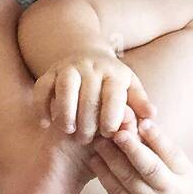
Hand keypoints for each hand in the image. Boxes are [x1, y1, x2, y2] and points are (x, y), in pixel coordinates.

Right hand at [32, 46, 154, 141]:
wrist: (87, 54)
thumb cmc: (112, 80)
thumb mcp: (129, 88)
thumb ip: (139, 104)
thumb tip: (151, 116)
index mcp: (114, 73)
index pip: (113, 94)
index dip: (111, 115)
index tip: (109, 133)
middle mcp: (91, 67)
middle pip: (88, 94)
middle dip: (87, 120)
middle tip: (86, 139)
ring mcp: (69, 67)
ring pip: (65, 87)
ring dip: (65, 111)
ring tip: (68, 131)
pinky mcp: (50, 71)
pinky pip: (42, 87)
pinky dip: (41, 106)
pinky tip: (46, 124)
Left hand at [88, 121, 192, 193]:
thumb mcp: (182, 174)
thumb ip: (165, 152)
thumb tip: (141, 121)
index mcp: (186, 176)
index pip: (172, 154)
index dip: (158, 138)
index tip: (144, 122)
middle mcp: (170, 191)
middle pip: (150, 167)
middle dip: (133, 148)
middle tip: (118, 131)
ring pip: (129, 178)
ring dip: (112, 158)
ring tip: (99, 141)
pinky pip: (115, 191)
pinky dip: (104, 174)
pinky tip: (95, 160)